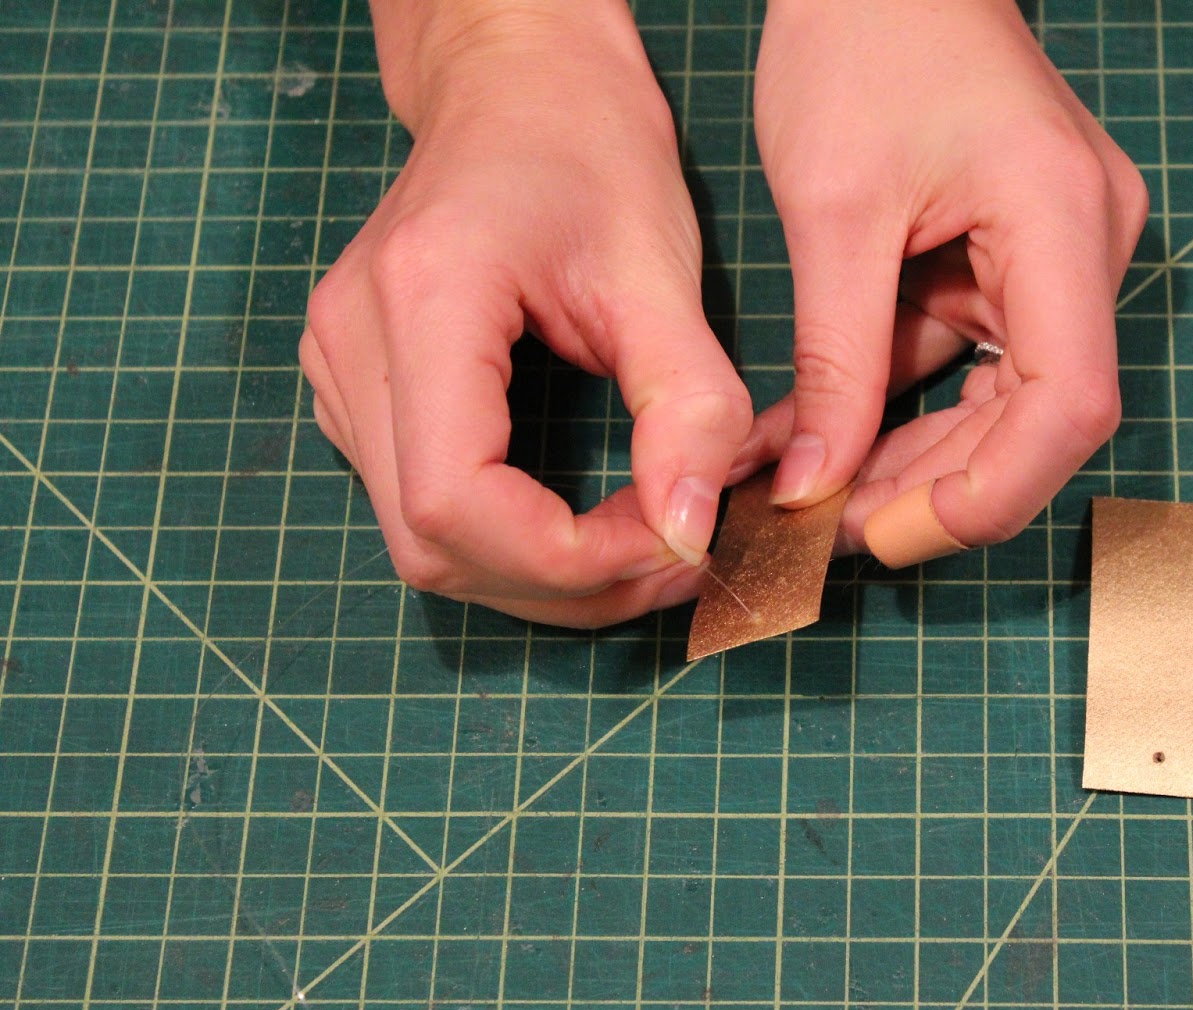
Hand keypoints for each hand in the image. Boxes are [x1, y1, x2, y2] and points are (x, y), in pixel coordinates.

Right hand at [300, 1, 750, 626]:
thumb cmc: (589, 148)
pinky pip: (426, 506)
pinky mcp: (358, 388)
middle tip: (681, 559)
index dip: (567, 558)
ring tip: (650, 544)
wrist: (516, 83)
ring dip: (545, 575)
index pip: (456, 502)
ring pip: (426, 544)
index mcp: (421, 300)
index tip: (673, 540)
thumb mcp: (660, 270)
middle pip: (434, 545)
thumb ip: (687, 405)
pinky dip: (515, 541)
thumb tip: (692, 533)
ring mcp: (340, 370)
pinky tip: (592, 521)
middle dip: (566, 583)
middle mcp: (352, 343)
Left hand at [741, 0, 1147, 563]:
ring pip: (1003, 401)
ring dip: (913, 456)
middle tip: (829, 530)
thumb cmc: (860, 43)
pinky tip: (835, 438)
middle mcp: (1088, 246)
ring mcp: (1061, 255)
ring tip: (817, 495)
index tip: (887, 533)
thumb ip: (836, 360)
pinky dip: (908, 404)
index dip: (988, 494)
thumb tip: (816, 484)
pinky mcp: (1019, 257)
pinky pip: (975, 358)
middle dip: (934, 487)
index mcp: (1065, 220)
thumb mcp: (832, 211)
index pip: (1069, 405)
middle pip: (1036, 419)